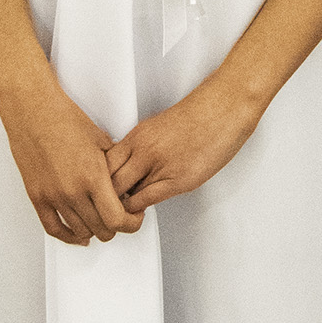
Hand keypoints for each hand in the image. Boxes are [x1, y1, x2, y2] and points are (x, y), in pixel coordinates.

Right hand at [0, 72, 143, 245]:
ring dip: (94, 230)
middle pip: (101, 229)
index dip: (131, 223)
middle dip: (116, 226)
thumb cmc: (65, 120)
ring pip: (80, 232)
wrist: (34, 111)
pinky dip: (68, 236)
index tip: (134, 218)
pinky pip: (53, 228)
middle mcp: (73, 191)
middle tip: (120, 216)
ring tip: (100, 220)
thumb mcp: (102, 141)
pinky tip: (77, 234)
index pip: (117, 218)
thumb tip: (126, 183)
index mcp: (93, 176)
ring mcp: (53, 196)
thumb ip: (114, 167)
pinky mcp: (37, 196)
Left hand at [107, 77, 262, 209]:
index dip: (97, 179)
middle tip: (103, 206)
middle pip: (106, 180)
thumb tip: (133, 166)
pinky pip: (145, 200)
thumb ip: (143, 147)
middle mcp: (143, 150)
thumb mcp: (160, 128)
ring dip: (118, 207)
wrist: (224, 108)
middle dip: (102, 197)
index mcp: (137, 136)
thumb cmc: (200, 115)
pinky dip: (137, 209)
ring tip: (118, 214)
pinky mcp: (177, 180)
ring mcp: (159, 165)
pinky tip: (139, 211)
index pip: (102, 163)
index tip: (99, 189)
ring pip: (122, 194)